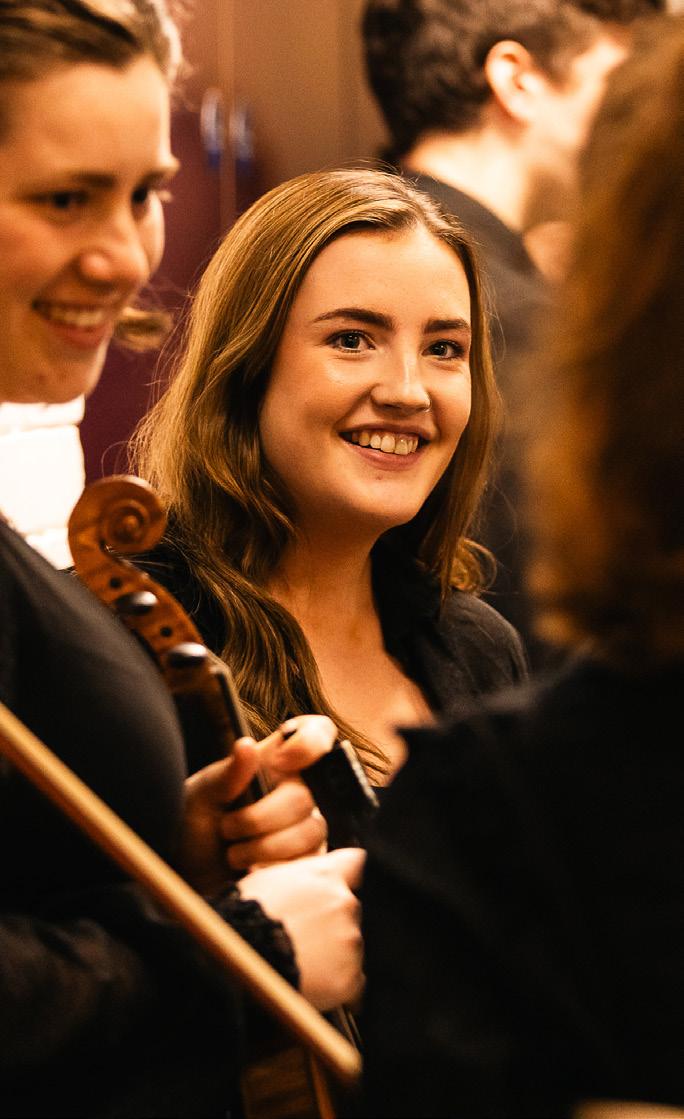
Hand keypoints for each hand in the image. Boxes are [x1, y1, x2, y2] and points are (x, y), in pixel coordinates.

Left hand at [181, 716, 338, 891]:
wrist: (189, 871)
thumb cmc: (194, 823)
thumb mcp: (202, 796)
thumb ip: (227, 774)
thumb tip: (246, 745)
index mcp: (275, 760)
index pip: (317, 733)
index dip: (310, 742)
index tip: (280, 762)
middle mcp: (296, 788)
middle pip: (305, 796)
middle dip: (260, 819)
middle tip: (227, 828)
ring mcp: (306, 822)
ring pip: (310, 830)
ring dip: (264, 848)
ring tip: (233, 853)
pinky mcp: (308, 856)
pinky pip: (311, 860)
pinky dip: (275, 867)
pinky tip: (251, 869)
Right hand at [238, 847, 364, 1010]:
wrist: (245, 956)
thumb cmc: (245, 916)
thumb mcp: (267, 878)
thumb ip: (296, 875)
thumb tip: (299, 878)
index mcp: (326, 876)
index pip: (354, 862)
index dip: (346, 875)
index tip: (340, 883)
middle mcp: (345, 903)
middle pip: (349, 910)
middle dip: (332, 921)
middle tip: (302, 936)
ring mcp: (350, 941)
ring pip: (349, 946)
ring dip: (334, 952)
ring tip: (301, 962)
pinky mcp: (349, 978)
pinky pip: (350, 981)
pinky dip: (335, 982)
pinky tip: (311, 983)